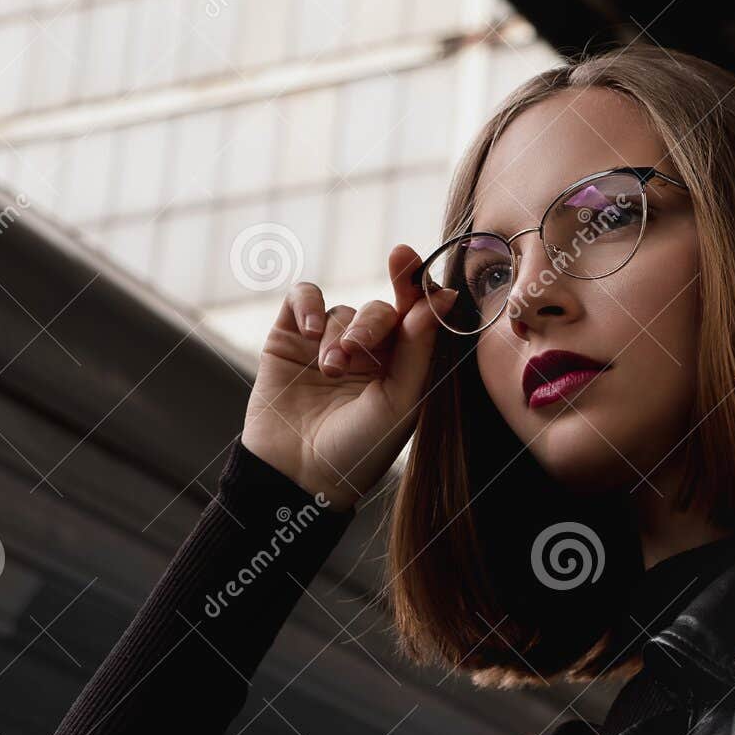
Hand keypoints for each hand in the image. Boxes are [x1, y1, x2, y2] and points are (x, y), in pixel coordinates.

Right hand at [240, 244, 446, 508]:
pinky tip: (308, 331)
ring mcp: (327, 343)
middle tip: (353, 355)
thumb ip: (420, 348)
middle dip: (370, 326)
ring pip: (340, 309)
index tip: (406, 259)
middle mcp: (369, 350)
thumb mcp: (401, 400)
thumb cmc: (360, 448)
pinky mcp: (289, 338)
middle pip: (379, 309)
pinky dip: (308, 305)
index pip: (414, 313)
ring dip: (337, 334)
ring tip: (330, 371)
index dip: (414, 283)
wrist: (297, 474)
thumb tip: (445, 294)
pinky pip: (303, 297)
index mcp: (403, 365)